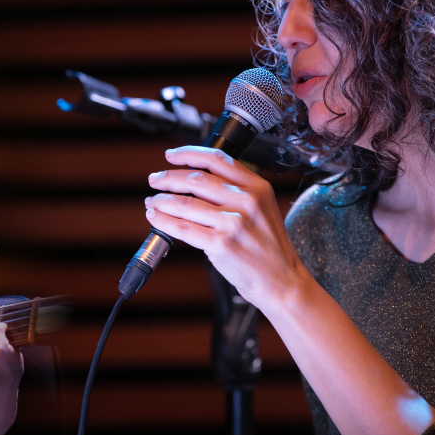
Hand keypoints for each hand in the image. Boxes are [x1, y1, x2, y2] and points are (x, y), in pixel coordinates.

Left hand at [144, 145, 307, 309]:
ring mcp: (233, 223)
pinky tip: (156, 218)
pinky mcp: (220, 244)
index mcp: (257, 187)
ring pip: (184, 203)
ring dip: (161, 200)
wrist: (281, 280)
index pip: (217, 159)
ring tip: (152, 201)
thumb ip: (236, 190)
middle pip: (195, 179)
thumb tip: (194, 178)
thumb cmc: (268, 246)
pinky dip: (163, 221)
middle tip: (155, 179)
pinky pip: (182, 228)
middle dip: (167, 178)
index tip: (171, 155)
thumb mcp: (263, 207)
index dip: (188, 153)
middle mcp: (246, 201)